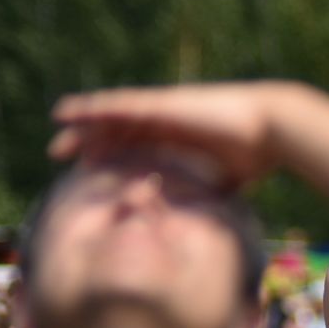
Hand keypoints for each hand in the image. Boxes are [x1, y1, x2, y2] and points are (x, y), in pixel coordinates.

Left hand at [49, 82, 292, 186]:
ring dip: (82, 126)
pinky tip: (66, 112)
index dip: (110, 156)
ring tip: (56, 133)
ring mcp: (162, 110)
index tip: (88, 169)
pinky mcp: (160, 104)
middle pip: (117, 130)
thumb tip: (206, 222)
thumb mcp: (223, 181)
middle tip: (60, 155)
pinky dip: (89, 108)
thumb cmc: (257, 155)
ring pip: (111, 117)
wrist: (272, 130)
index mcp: (178, 138)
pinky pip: (117, 106)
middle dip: (90, 142)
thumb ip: (209, 195)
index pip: (135, 146)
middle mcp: (166, 121)